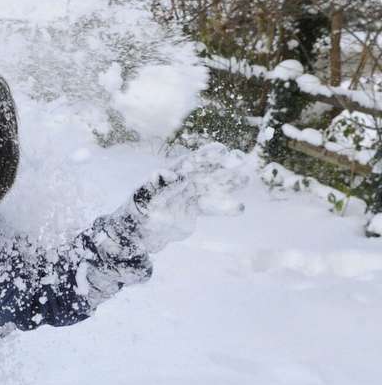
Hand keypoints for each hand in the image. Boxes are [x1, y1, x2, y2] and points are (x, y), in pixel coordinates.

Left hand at [130, 142, 247, 250]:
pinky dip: (224, 207)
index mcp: (168, 175)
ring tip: (246, 178)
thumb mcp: (145, 198)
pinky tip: (240, 207)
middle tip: (241, 160)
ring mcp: (188, 196)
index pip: (189, 162)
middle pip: (205, 172)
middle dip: (222, 167)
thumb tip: (173, 174)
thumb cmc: (137, 211)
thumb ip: (158, 186)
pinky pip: (211, 207)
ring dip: (228, 183)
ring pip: (212, 187)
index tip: (221, 150)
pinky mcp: (193, 210)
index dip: (204, 156)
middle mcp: (180, 182)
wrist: (139, 234)